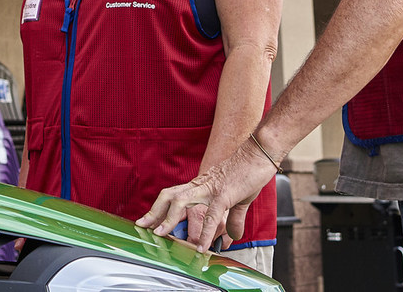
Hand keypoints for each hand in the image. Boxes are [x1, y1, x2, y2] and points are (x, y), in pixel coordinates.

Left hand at [139, 136, 281, 250]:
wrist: (260, 154)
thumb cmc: (249, 173)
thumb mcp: (239, 199)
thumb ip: (233, 218)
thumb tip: (233, 235)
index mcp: (201, 186)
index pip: (173, 195)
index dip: (159, 208)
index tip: (147, 221)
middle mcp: (201, 186)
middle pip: (169, 195)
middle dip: (154, 211)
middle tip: (142, 226)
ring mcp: (210, 189)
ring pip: (182, 202)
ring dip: (170, 219)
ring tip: (161, 235)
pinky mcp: (224, 195)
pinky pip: (211, 215)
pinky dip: (205, 233)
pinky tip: (202, 247)